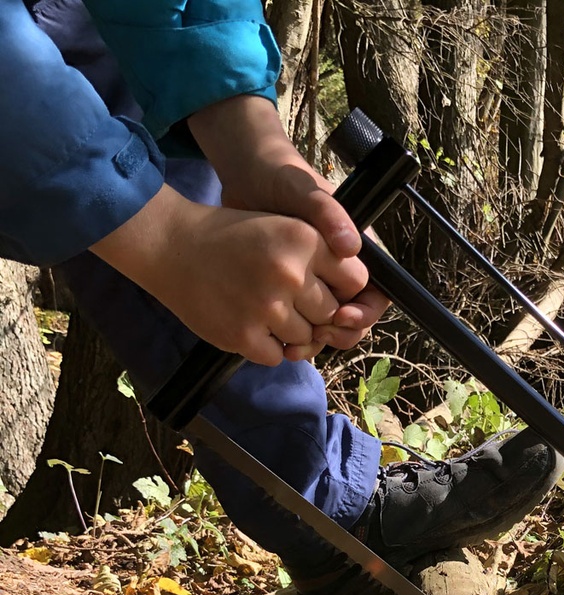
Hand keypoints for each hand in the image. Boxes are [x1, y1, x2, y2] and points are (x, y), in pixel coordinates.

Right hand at [90, 184, 372, 365]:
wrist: (170, 245)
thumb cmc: (232, 238)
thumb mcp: (283, 229)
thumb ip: (322, 260)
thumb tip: (354, 309)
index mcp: (304, 239)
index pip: (355, 281)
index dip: (342, 289)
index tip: (325, 288)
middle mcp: (290, 272)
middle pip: (331, 315)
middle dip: (314, 313)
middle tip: (284, 299)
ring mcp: (267, 307)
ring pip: (307, 339)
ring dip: (289, 332)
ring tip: (263, 309)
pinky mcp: (244, 335)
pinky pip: (278, 356)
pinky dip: (266, 347)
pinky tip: (248, 323)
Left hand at [187, 96, 389, 347]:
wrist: (246, 177)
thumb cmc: (283, 177)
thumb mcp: (306, 192)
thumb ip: (330, 216)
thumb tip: (352, 248)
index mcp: (355, 252)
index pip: (376, 293)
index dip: (365, 312)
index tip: (341, 316)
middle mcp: (340, 271)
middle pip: (356, 316)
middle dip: (343, 332)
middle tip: (319, 334)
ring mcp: (317, 282)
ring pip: (331, 325)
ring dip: (320, 339)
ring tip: (298, 344)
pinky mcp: (293, 290)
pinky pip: (304, 322)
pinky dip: (297, 336)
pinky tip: (283, 342)